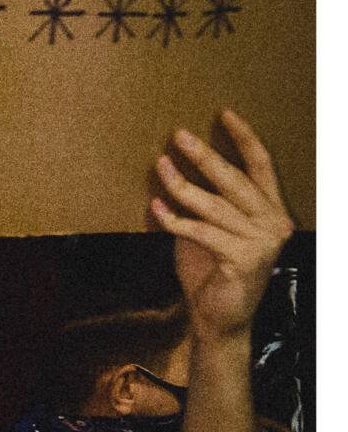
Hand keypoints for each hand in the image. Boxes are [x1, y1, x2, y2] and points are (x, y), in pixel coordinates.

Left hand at [150, 110, 293, 343]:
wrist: (219, 318)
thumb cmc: (210, 270)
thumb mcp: (207, 229)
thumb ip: (202, 203)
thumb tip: (171, 167)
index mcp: (270, 210)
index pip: (261, 166)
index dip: (244, 138)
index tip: (223, 113)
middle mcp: (274, 223)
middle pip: (235, 179)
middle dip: (204, 155)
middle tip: (177, 135)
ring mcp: (262, 242)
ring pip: (214, 205)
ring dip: (181, 185)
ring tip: (158, 166)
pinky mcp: (244, 259)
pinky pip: (202, 231)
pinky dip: (175, 220)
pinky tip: (156, 208)